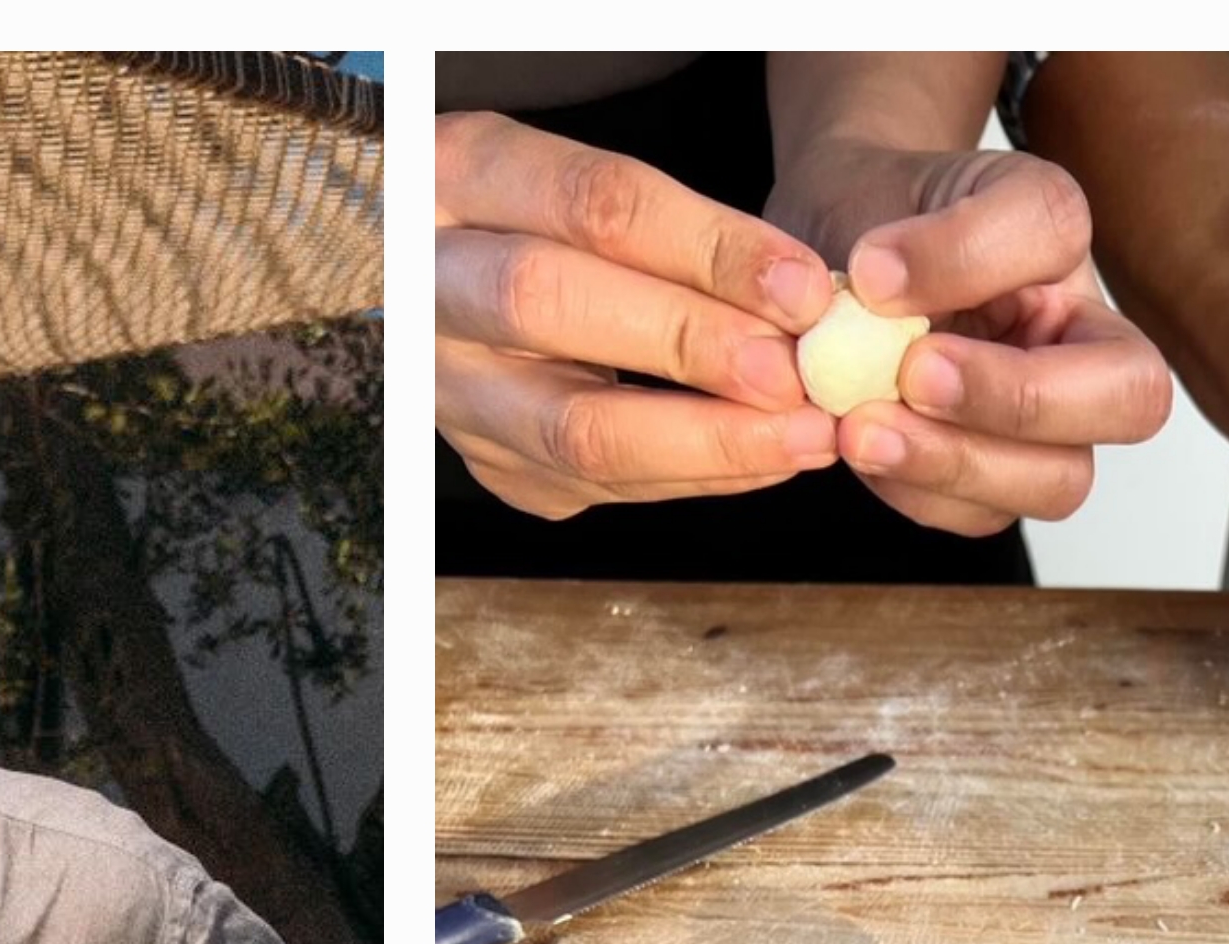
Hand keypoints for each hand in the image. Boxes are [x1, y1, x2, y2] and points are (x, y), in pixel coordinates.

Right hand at [436, 110, 840, 520]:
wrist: (445, 284)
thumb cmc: (540, 222)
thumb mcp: (582, 183)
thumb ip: (674, 230)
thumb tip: (799, 296)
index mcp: (453, 176)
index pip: (590, 205)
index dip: (704, 248)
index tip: (801, 287)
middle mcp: (426, 282)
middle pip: (550, 308)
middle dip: (688, 346)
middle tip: (792, 377)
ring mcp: (444, 385)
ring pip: (567, 429)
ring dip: (703, 441)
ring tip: (802, 436)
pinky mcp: (486, 460)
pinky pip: (593, 482)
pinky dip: (690, 475)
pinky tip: (762, 457)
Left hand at [767, 144, 1170, 536]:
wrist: (840, 240)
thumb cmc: (908, 210)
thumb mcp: (949, 184)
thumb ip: (960, 232)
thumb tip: (889, 286)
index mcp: (1089, 304)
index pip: (1120, 336)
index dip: (1025, 331)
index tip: (887, 289)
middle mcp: (1081, 376)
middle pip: (1126, 415)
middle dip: (1019, 405)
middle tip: (908, 380)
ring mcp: (1036, 442)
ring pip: (1051, 485)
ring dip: (953, 463)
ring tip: (857, 427)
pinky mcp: (976, 489)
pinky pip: (966, 514)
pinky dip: (906, 485)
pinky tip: (850, 436)